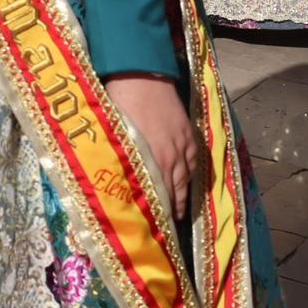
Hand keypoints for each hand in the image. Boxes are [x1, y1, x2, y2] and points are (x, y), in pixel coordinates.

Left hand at [105, 74, 198, 219]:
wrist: (142, 76)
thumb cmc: (119, 103)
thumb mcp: (115, 135)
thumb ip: (120, 160)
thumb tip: (113, 182)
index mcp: (149, 159)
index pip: (154, 194)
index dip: (154, 212)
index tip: (151, 229)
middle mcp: (170, 158)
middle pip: (172, 192)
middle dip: (169, 211)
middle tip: (165, 231)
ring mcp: (183, 148)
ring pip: (185, 182)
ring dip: (181, 200)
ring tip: (177, 217)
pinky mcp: (190, 137)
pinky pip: (194, 166)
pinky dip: (191, 180)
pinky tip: (186, 190)